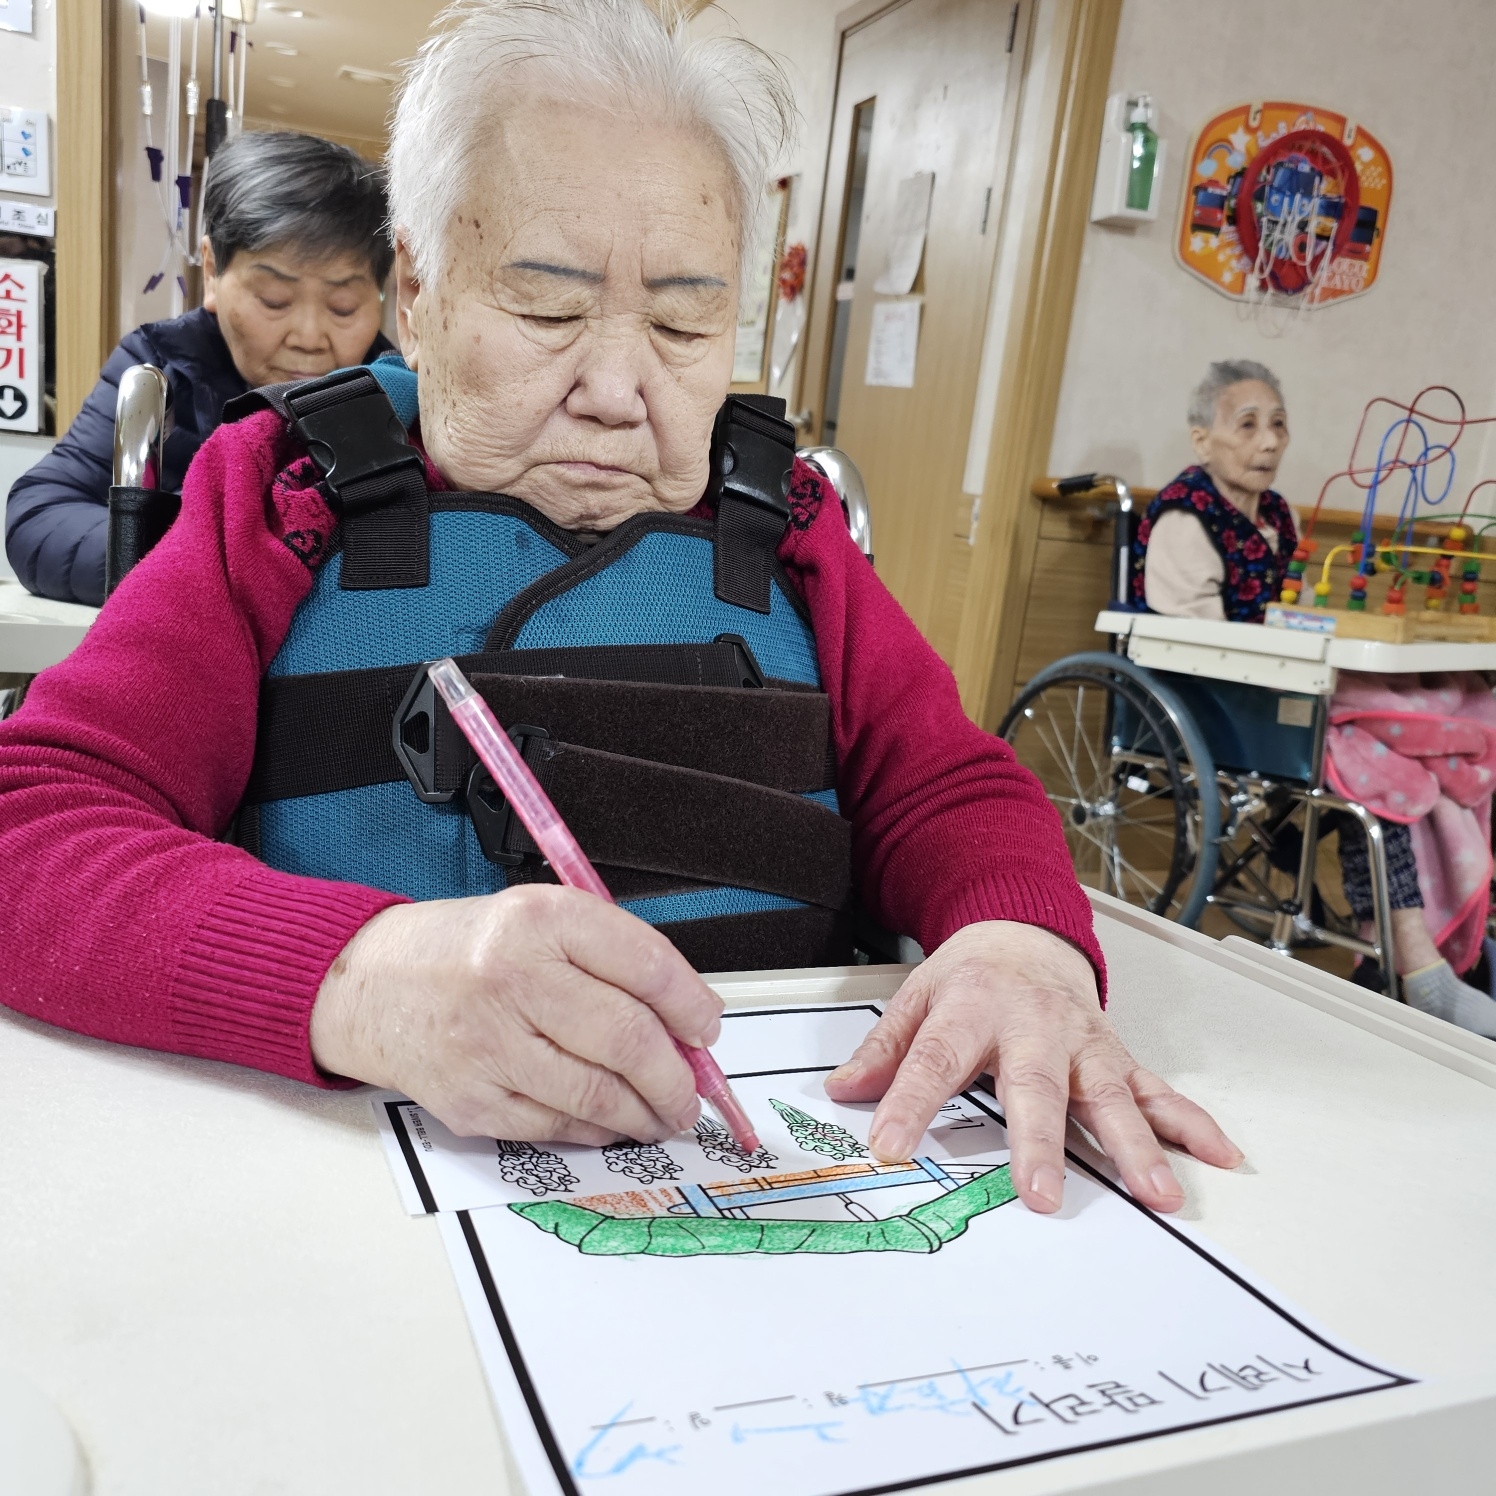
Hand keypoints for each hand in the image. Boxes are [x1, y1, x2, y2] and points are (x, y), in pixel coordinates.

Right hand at [310, 885, 721, 1145]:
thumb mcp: (541, 921)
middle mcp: (513, 978)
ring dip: (646, 1114)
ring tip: (663, 1113)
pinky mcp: (470, 1100)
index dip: (691, 1005)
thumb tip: (684, 1026)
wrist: (371, 983)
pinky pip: (557, 1127)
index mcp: (541, 921)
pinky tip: (609, 1121)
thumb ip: (612, 960)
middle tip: (693, 1091)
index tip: (706, 1027)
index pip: (645, 966)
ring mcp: (488, 1044)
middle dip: (678, 1077)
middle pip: (628, 1040)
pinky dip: (597, 1131)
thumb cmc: (468, 951)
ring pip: (598, 1096)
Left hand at [824, 920, 1242, 1213]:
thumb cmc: (972, 972)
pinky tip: (1216, 1155)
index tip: (890, 1145)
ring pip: (1109, 1095)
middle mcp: (1033, 1027)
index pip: (935, 1060)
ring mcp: (1080, 1044)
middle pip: (1035, 1086)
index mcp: (972, 1009)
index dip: (910, 1102)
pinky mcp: (1114, 1056)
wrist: (1027, 930)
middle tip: (1041, 1195)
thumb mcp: (916, 994)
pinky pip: (1156, 1091)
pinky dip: (1190, 1123)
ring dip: (1135, 1145)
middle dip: (1039, 1142)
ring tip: (1155, 1193)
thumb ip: (884, 1049)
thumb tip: (842, 1091)